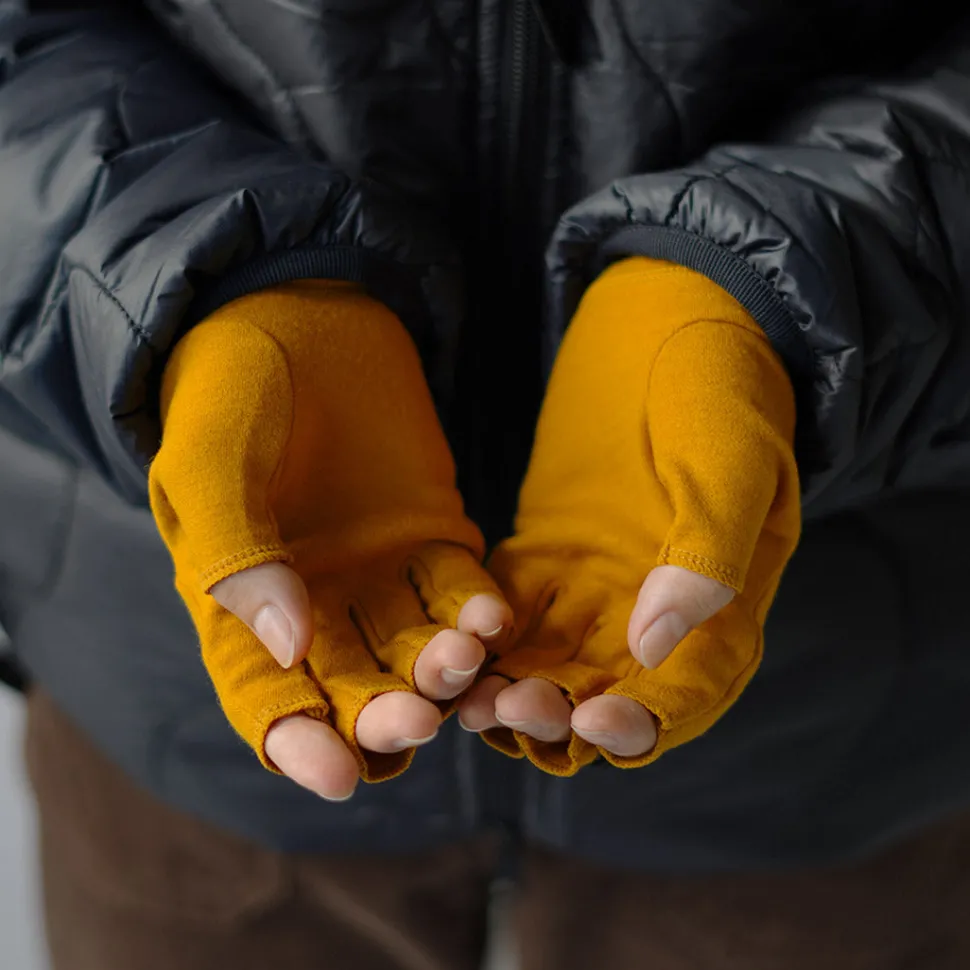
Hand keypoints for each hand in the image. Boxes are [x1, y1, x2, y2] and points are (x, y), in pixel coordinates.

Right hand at [150, 281, 510, 799]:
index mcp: (241, 608)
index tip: (338, 772)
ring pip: (417, 652)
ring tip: (462, 659)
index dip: (300, 745)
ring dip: (443, 670)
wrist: (296, 314)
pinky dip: (478, 611)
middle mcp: (315, 609)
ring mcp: (379, 577)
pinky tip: (493, 615)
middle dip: (386, 716)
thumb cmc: (228, 386)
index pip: (269, 702)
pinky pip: (460, 590)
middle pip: (354, 691)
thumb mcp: (208, 460)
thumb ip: (234, 549)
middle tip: (414, 716)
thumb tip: (287, 644)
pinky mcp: (433, 537)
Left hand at [458, 258, 800, 774]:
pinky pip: (510, 621)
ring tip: (467, 695)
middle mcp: (658, 614)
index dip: (643, 724)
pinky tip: (449, 649)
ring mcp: (598, 589)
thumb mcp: (730, 457)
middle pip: (608, 697)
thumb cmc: (719, 381)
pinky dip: (484, 645)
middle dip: (561, 718)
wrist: (669, 317)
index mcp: (725, 604)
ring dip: (513, 693)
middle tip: (512, 708)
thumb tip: (654, 645)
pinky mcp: (546, 558)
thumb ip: (706, 550)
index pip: (687, 693)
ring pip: (552, 670)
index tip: (592, 722)